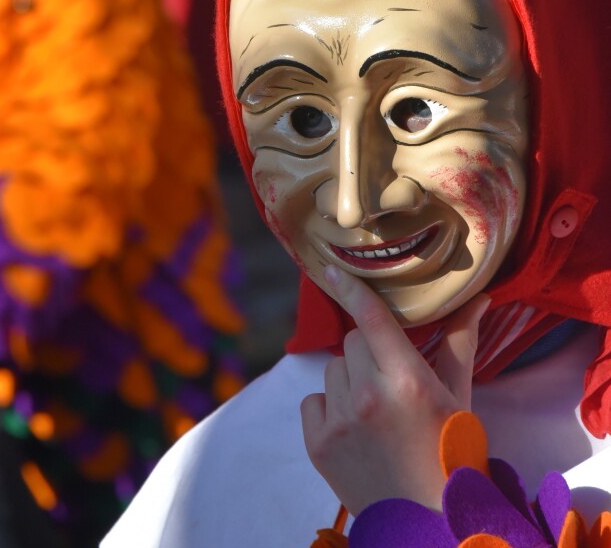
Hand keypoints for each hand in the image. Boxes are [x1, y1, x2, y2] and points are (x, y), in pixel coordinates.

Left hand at [300, 265, 488, 515]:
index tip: (330, 269)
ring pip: (333, 369)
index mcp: (408, 380)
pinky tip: (354, 429)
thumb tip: (478, 298)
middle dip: (370, 352)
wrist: (427, 522)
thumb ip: (460, 343)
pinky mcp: (318, 444)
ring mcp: (340, 421)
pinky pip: (313, 400)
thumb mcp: (460, 398)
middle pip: (353, 341)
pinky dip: (329, 408)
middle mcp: (369, 396)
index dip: (350, 288)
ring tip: (376, 411)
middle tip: (391, 382)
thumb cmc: (452, 454)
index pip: (371, 318)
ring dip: (350, 380)